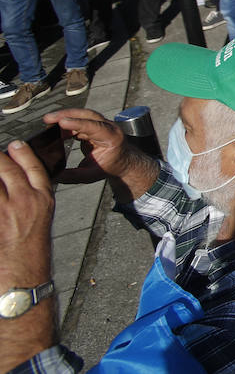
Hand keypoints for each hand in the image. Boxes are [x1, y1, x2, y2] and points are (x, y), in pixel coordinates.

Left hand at [0, 139, 54, 286]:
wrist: (21, 277)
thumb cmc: (31, 250)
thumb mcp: (41, 217)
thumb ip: (30, 197)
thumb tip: (14, 181)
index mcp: (42, 199)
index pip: (32, 165)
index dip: (22, 152)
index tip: (14, 145)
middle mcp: (24, 201)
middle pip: (5, 167)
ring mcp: (3, 210)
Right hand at [45, 109, 157, 200]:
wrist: (122, 161)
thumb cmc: (109, 168)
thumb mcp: (90, 175)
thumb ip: (71, 176)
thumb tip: (51, 176)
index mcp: (112, 138)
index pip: (94, 127)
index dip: (77, 124)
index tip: (62, 122)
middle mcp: (108, 127)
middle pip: (87, 115)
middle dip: (67, 114)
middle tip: (48, 118)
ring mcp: (102, 124)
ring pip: (82, 116)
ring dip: (64, 117)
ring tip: (47, 121)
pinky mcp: (94, 124)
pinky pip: (79, 120)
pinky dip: (66, 122)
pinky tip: (54, 127)